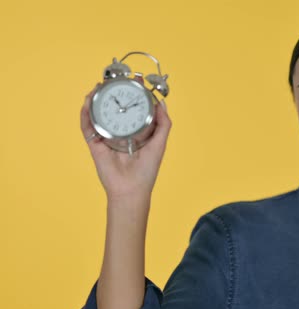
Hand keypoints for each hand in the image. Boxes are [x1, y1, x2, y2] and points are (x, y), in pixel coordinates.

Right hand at [80, 78, 171, 199]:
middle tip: (114, 79)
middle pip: (113, 107)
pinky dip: (85, 114)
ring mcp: (106, 137)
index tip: (136, 80)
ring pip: (98, 114)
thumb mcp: (160, 143)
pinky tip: (88, 102)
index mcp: (135, 131)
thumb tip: (161, 103)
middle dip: (112, 92)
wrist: (131, 189)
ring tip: (98, 87)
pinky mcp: (95, 144)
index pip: (132, 108)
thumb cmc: (147, 169)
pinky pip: (87, 126)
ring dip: (96, 99)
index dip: (133, 94)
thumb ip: (163, 124)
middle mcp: (120, 132)